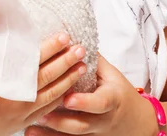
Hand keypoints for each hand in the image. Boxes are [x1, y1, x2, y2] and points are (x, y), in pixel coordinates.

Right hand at [0, 32, 86, 135]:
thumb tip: (1, 27)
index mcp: (6, 83)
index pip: (35, 62)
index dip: (51, 48)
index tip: (64, 36)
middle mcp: (17, 100)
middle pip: (48, 78)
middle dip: (66, 62)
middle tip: (81, 48)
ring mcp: (21, 114)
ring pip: (52, 96)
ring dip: (69, 80)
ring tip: (83, 67)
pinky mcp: (20, 124)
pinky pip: (46, 112)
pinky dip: (59, 100)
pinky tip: (68, 91)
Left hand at [24, 53, 156, 135]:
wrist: (136, 122)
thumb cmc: (119, 91)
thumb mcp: (112, 73)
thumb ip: (93, 60)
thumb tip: (71, 41)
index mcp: (111, 99)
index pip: (100, 103)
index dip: (84, 102)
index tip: (67, 98)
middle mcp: (103, 120)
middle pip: (82, 124)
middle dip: (61, 120)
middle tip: (41, 112)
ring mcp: (95, 133)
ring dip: (51, 132)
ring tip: (31, 127)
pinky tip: (32, 134)